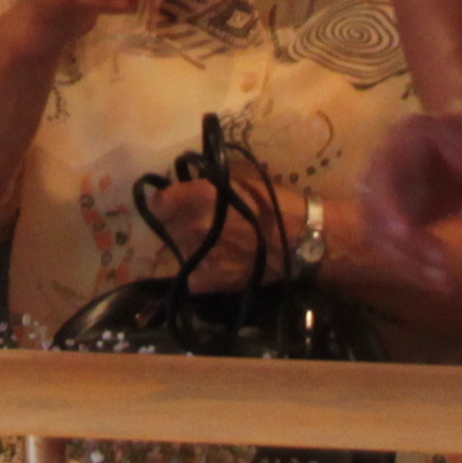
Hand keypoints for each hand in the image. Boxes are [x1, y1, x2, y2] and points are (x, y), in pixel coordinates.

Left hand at [142, 169, 297, 292]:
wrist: (302, 240)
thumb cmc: (276, 203)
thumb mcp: (240, 182)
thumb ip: (209, 184)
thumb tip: (188, 185)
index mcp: (202, 197)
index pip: (160, 202)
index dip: (165, 201)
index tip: (171, 201)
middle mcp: (195, 226)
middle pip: (168, 227)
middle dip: (178, 222)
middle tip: (196, 220)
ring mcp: (202, 256)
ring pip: (179, 249)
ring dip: (189, 244)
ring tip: (212, 241)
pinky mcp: (212, 281)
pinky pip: (191, 276)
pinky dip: (197, 270)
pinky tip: (213, 263)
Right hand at [358, 102, 461, 280]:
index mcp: (401, 141)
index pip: (381, 174)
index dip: (386, 204)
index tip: (404, 232)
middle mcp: (383, 169)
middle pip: (375, 212)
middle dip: (403, 245)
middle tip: (441, 268)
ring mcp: (388, 195)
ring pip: (380, 236)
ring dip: (407, 263)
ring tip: (444, 283)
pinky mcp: (400, 216)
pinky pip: (396, 246)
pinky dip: (414, 265)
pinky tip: (440, 281)